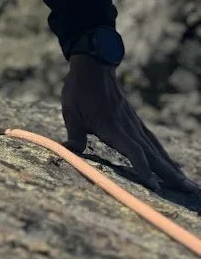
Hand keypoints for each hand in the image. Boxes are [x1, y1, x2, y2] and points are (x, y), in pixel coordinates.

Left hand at [62, 55, 199, 194]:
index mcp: (113, 128)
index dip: (144, 169)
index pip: (133, 152)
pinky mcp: (136, 123)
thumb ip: (75, 135)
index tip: (155, 186)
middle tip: (191, 192)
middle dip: (172, 176)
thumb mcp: (71, 112)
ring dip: (173, 169)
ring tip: (188, 186)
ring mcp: (135, 126)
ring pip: (158, 151)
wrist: (94, 66)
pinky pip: (154, 142)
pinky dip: (165, 156)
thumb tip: (69, 152)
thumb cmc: (80, 90)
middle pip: (154, 156)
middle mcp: (129, 129)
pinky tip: (173, 166)